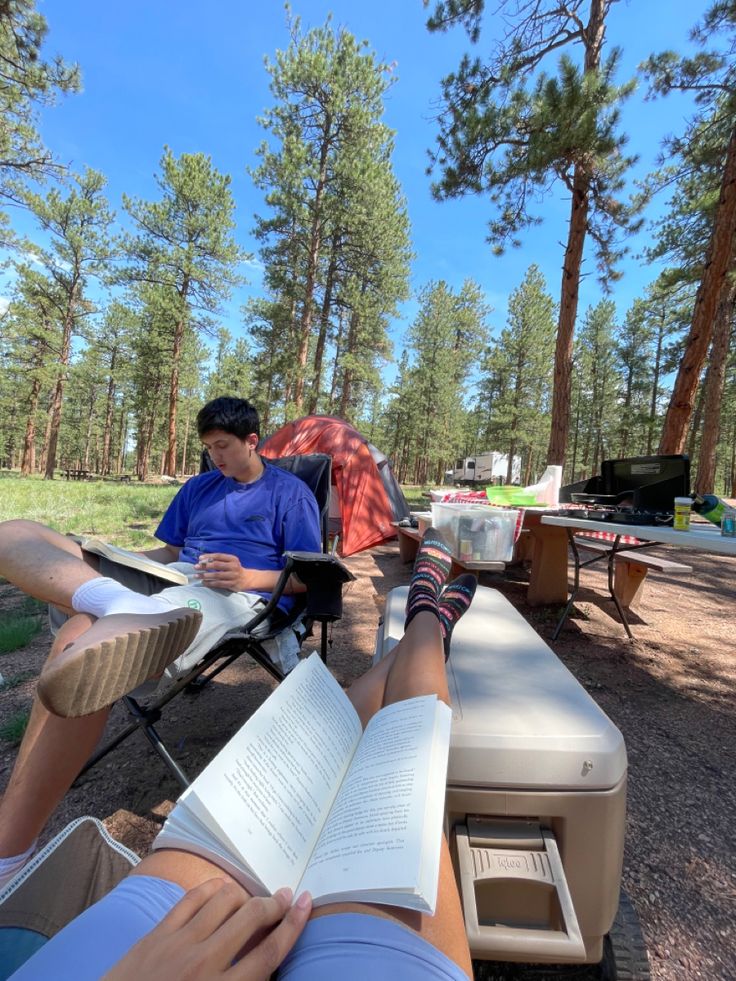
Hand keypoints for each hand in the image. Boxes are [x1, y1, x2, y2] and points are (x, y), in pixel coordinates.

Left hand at [102, 878, 311, 979]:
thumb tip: (261, 962)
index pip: (268, 953)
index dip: (292, 926)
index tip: (306, 904)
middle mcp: (204, 964)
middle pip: (252, 917)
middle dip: (274, 903)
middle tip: (285, 898)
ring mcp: (178, 943)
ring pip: (225, 900)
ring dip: (244, 895)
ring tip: (251, 900)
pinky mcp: (157, 933)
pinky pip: (192, 898)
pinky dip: (212, 889)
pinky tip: (221, 890)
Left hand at [194, 553, 248, 590]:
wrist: (246, 579)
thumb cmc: (234, 569)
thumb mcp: (230, 562)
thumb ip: (219, 560)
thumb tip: (202, 560)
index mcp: (233, 559)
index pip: (219, 556)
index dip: (209, 556)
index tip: (200, 558)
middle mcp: (234, 566)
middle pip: (217, 565)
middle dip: (205, 566)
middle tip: (196, 567)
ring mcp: (233, 576)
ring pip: (217, 575)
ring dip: (206, 575)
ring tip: (197, 576)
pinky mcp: (232, 584)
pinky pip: (219, 584)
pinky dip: (210, 583)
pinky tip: (204, 582)